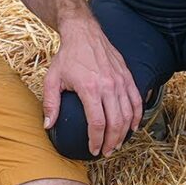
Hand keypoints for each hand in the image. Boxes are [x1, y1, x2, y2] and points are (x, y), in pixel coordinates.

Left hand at [41, 18, 141, 157]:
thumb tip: (48, 125)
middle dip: (112, 141)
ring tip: (117, 143)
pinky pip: (137, 100)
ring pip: (128, 114)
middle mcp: (108, 85)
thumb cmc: (67, 57)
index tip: (93, 149)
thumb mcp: (52, 79)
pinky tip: (133, 126)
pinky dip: (137, 116)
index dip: (96, 139)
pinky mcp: (127, 76)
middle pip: (116, 122)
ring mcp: (120, 81)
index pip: (98, 122)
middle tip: (106, 151)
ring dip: (124, 132)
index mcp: (90, 88)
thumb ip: (51, 103)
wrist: (84, 33)